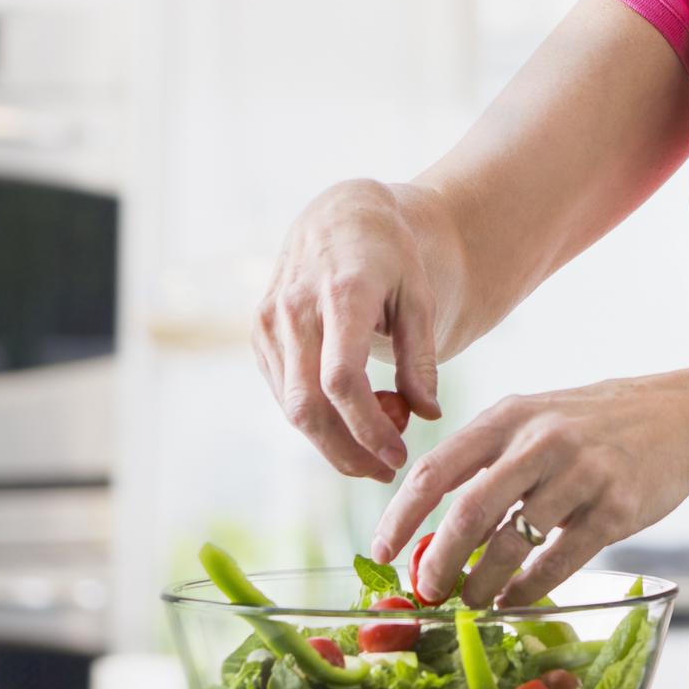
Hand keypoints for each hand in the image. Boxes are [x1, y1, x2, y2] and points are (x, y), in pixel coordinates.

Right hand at [253, 179, 445, 480]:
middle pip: (307, 405)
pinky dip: (317, 417)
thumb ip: (421, 357)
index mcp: (341, 293)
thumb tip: (429, 414)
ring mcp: (269, 322)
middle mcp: (294, 308)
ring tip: (379, 447)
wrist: (340, 216)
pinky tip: (352, 418)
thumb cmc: (391, 256)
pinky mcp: (259, 334)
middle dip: (347, 451)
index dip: (368, 427)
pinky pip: (284, 392)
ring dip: (333, 441)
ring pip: (291, 407)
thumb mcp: (420, 296)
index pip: (341, 378)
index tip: (400, 455)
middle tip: (387, 472)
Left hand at [368, 377, 688, 607]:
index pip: (436, 469)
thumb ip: (490, 458)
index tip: (381, 553)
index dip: (402, 517)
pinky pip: (558, 562)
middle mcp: (542, 440)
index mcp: (510, 415)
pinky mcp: (615, 508)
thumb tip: (432, 526)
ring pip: (512, 543)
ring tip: (472, 602)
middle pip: (468, 511)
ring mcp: (581, 474)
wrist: (685, 417)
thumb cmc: (598, 424)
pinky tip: (516, 599)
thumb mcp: (539, 417)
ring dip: (482, 583)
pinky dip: (529, 589)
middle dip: (438, 561)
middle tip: (427, 592)